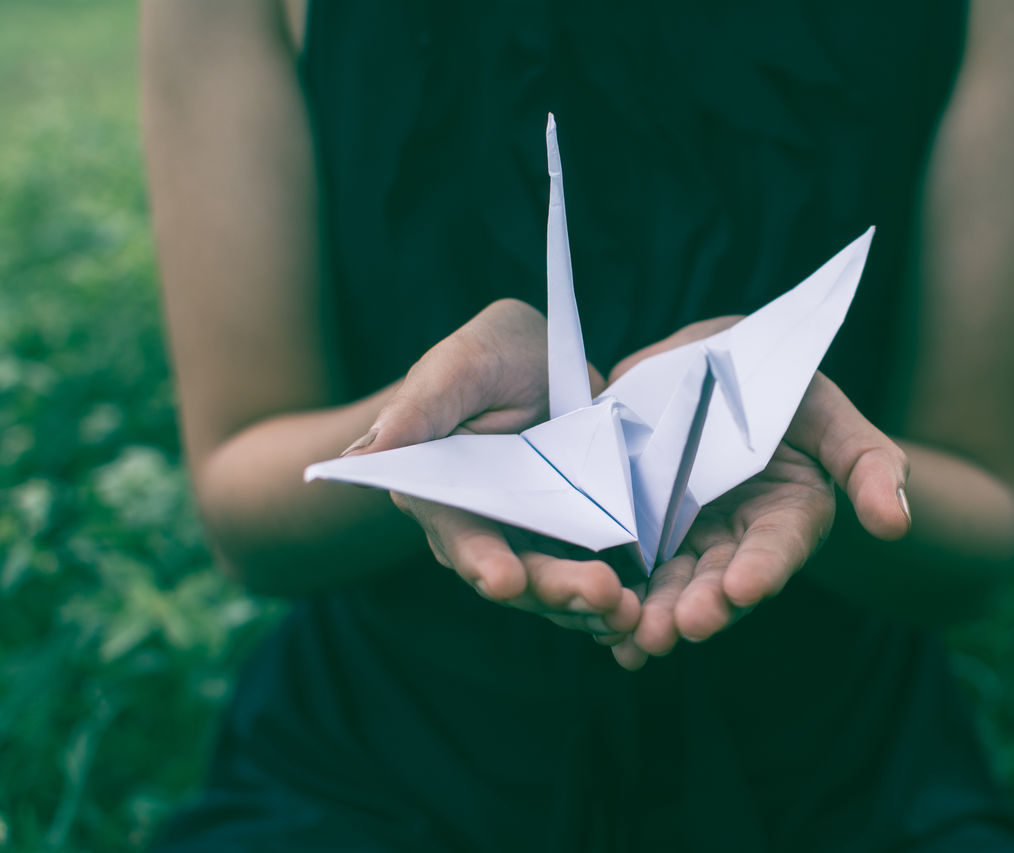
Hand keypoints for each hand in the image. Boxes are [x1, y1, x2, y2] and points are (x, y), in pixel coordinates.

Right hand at [343, 299, 641, 639]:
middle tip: (602, 594)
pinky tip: (644, 610)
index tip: (504, 580)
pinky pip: (590, 577)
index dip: (480, 560)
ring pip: (555, 586)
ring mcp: (529, 539)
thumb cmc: (487, 357)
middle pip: (515, 573)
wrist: (540, 363)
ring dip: (590, 605)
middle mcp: (480, 529)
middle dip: (555, 589)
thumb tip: (360, 455)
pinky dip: (615, 597)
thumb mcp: (459, 366)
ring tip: (630, 610)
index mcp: (438, 494)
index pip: (457, 535)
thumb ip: (418, 408)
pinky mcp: (572, 541)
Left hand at [605, 320, 911, 669]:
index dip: (764, 567)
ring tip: (637, 638)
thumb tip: (895, 524)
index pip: (779, 546)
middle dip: (702, 605)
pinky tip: (602, 629)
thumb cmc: (779, 383)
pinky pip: (629, 570)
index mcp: (789, 515)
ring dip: (656, 614)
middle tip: (679, 627)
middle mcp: (738, 539)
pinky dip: (618, 600)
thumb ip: (866, 462)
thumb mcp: (827, 410)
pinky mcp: (638, 531)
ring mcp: (685, 538)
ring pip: (671, 584)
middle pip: (721, 580)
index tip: (744, 586)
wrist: (709, 364)